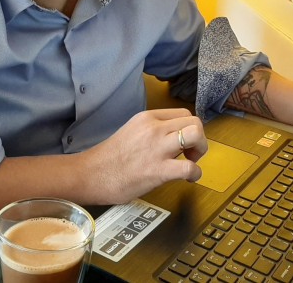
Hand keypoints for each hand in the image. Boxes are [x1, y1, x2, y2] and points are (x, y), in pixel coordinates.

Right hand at [81, 108, 207, 204]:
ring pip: (196, 135)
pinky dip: (196, 174)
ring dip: (201, 150)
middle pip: (194, 121)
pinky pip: (190, 167)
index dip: (189, 128)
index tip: (184, 142)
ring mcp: (157, 148)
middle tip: (191, 153)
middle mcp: (154, 129)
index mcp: (147, 118)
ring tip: (192, 161)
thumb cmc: (108, 158)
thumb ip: (152, 131)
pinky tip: (188, 179)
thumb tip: (174, 140)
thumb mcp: (132, 131)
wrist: (91, 174)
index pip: (183, 113)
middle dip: (199, 138)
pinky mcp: (158, 170)